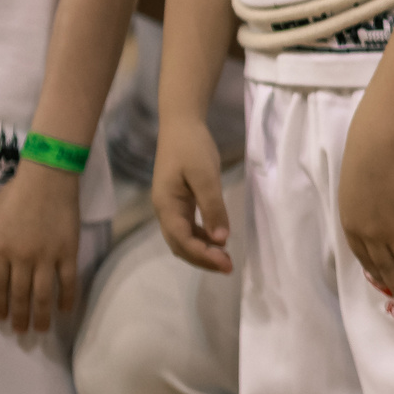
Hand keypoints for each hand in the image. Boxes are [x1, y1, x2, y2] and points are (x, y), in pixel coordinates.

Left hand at [0, 162, 82, 335]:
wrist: (48, 177)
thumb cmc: (16, 194)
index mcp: (2, 250)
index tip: (0, 318)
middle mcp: (23, 258)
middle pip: (20, 294)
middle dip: (19, 316)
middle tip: (21, 332)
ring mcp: (47, 256)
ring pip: (43, 293)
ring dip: (41, 315)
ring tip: (41, 330)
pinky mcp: (68, 251)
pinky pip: (68, 280)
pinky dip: (67, 297)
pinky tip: (65, 310)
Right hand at [154, 116, 233, 273]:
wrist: (181, 125)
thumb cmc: (192, 147)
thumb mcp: (205, 175)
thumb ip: (212, 207)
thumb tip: (221, 239)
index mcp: (166, 205)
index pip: (181, 240)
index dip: (202, 255)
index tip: (225, 263)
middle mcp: (164, 210)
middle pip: (180, 245)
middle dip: (202, 259)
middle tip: (228, 267)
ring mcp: (170, 207)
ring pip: (183, 239)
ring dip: (202, 251)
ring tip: (225, 259)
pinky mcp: (179, 202)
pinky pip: (188, 228)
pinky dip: (202, 238)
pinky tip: (218, 240)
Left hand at [337, 119, 393, 306]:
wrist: (376, 152)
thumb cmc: (362, 165)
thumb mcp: (353, 195)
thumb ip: (364, 213)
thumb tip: (380, 220)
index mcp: (352, 228)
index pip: (364, 259)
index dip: (376, 273)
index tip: (385, 281)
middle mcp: (371, 235)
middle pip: (385, 267)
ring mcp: (392, 229)